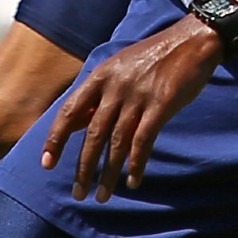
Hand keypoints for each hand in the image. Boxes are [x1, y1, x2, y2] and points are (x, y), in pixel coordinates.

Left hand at [40, 16, 221, 202]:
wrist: (190, 41)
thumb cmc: (153, 58)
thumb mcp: (118, 68)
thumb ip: (99, 94)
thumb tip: (78, 122)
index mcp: (99, 76)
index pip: (70, 111)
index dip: (56, 139)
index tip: (46, 163)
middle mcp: (114, 87)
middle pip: (93, 134)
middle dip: (83, 167)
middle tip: (78, 193)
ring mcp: (137, 96)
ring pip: (116, 142)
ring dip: (108, 173)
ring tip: (102, 196)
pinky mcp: (161, 105)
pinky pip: (143, 141)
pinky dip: (136, 164)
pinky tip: (132, 182)